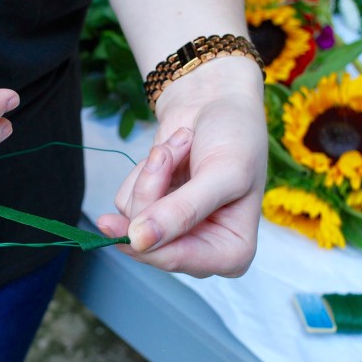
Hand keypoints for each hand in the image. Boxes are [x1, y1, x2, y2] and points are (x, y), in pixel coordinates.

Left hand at [96, 58, 266, 277]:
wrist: (217, 100)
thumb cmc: (235, 136)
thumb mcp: (221, 174)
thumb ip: (182, 211)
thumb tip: (139, 241)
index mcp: (232, 252)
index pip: (179, 261)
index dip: (150, 246)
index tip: (127, 229)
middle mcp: (201, 247)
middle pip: (148, 243)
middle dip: (153, 192)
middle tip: (167, 154)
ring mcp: (173, 229)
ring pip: (133, 219)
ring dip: (152, 173)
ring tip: (181, 145)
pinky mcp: (151, 209)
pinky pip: (125, 201)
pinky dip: (144, 170)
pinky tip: (171, 152)